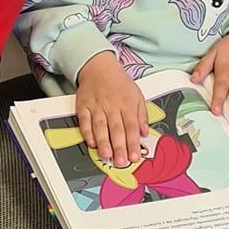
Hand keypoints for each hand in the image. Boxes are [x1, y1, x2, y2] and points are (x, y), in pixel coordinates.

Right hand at [76, 51, 147, 165]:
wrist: (98, 66)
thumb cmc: (118, 82)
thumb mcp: (137, 94)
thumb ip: (142, 115)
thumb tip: (145, 132)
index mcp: (127, 103)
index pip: (131, 127)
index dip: (133, 143)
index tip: (134, 156)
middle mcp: (112, 105)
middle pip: (116, 129)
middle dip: (119, 147)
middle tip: (121, 161)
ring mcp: (97, 106)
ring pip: (100, 127)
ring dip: (103, 142)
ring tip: (107, 155)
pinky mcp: (83, 106)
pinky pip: (85, 121)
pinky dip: (87, 132)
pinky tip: (92, 143)